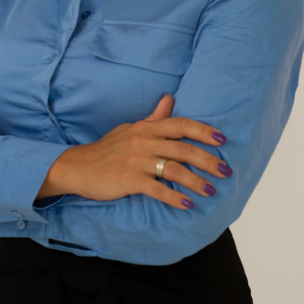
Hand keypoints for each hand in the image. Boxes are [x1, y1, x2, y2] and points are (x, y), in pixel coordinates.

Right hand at [37, 93, 230, 209]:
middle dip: (208, 160)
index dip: (204, 131)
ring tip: (212, 191)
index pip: (181, 125)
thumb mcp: (131, 129)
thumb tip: (170, 99)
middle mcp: (144, 142)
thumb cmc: (108, 149)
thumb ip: (153, 117)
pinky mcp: (128, 180)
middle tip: (226, 171)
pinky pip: (157, 189)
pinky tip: (187, 205)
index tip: (222, 140)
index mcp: (146, 128)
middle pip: (183, 148)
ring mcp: (136, 161)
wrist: (78, 167)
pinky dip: (174, 198)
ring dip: (196, 182)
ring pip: (174, 170)